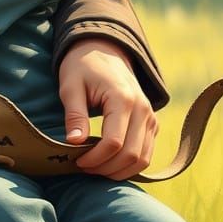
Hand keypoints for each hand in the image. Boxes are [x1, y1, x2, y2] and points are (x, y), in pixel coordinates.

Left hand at [58, 37, 156, 178]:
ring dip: (119, 170)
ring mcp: (151, 118)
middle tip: (84, 167)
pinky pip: (146, 153)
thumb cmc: (82, 67)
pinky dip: (129, 164)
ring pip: (143, 159)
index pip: (114, 141)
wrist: (104, 50)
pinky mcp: (152, 124)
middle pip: (132, 155)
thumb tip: (73, 142)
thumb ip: (74, 114)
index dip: (96, 158)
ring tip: (95, 167)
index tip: (77, 161)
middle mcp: (143, 110)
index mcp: (122, 99)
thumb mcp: (70, 85)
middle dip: (106, 168)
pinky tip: (108, 163)